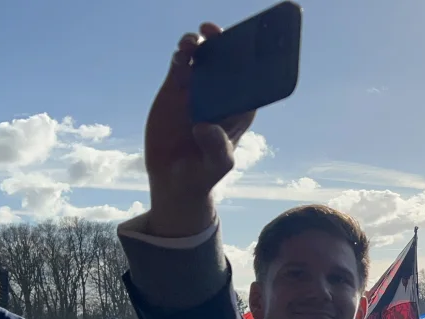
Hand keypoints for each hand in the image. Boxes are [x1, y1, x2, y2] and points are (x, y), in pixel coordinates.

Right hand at [144, 28, 255, 235]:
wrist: (175, 180)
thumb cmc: (204, 174)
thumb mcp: (217, 166)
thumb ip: (216, 148)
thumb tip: (205, 126)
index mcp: (240, 107)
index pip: (249, 77)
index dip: (248, 57)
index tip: (244, 44)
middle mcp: (220, 94)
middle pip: (225, 60)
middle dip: (222, 41)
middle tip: (213, 32)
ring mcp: (197, 89)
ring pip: (201, 58)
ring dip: (198, 44)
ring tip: (192, 43)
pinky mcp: (175, 89)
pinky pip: (179, 65)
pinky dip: (180, 56)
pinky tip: (179, 55)